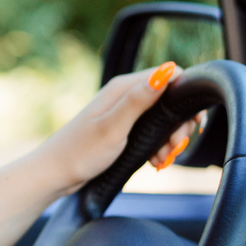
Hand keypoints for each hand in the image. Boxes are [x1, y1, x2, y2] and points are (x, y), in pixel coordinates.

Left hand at [33, 62, 203, 196]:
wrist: (55, 173)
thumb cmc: (80, 152)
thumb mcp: (113, 127)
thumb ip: (139, 101)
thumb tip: (166, 72)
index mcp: (122, 88)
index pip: (171, 74)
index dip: (186, 96)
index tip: (190, 123)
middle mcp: (124, 95)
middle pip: (171, 98)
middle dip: (180, 124)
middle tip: (175, 147)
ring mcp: (123, 112)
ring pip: (163, 118)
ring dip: (170, 139)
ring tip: (163, 159)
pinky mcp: (122, 128)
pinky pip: (152, 132)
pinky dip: (159, 146)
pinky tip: (156, 161)